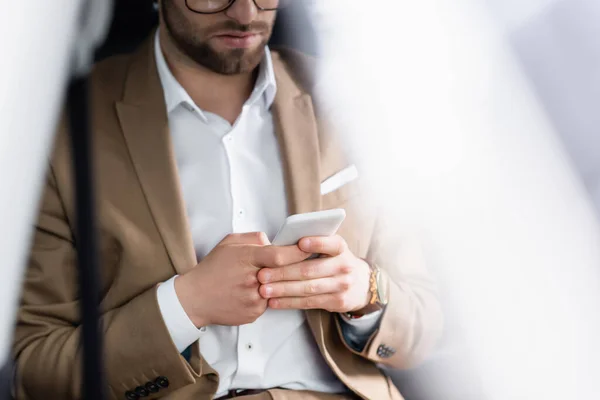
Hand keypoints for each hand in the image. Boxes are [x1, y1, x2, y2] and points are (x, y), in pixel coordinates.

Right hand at [175, 232, 310, 326]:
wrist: (194, 298)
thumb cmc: (212, 269)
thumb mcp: (229, 244)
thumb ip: (253, 238)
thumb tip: (273, 241)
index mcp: (246, 259)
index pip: (280, 255)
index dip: (298, 252)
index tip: (308, 248)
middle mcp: (252, 279)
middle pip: (284, 273)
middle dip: (296, 268)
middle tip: (306, 263)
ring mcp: (253, 299)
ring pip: (279, 289)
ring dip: (280, 284)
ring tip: (268, 279)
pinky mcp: (253, 313)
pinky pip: (269, 303)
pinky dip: (267, 297)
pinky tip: (254, 293)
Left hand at [257, 235, 371, 312]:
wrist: (360, 284)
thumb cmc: (334, 261)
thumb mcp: (330, 248)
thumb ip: (313, 244)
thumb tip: (281, 244)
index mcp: (340, 248)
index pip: (331, 243)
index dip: (317, 243)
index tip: (300, 242)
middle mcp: (344, 266)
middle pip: (310, 269)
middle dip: (283, 272)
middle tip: (263, 274)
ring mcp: (342, 285)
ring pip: (308, 288)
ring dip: (282, 290)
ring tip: (264, 290)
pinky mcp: (337, 301)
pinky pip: (309, 303)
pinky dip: (289, 302)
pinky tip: (274, 302)